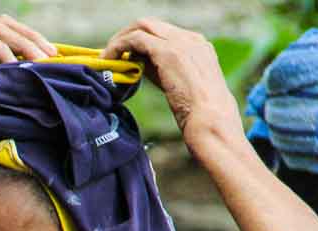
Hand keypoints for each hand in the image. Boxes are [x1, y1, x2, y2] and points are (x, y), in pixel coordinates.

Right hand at [0, 16, 56, 110]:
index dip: (27, 41)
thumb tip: (1, 85)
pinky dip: (2, 51)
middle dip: (33, 39)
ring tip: (41, 60)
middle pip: (7, 25)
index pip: (3, 31)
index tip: (46, 57)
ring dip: (24, 43)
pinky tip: (15, 65)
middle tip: (54, 56)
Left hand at [101, 19, 240, 142]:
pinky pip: (135, 39)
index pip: (162, 32)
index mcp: (197, 44)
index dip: (140, 40)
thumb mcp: (178, 84)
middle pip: (150, 24)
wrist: (211, 120)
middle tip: (111, 52)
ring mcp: (180, 43)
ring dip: (120, 39)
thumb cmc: (198, 112)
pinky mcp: (168, 52)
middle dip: (126, 35)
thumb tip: (135, 61)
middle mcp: (190, 38)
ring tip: (107, 56)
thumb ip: (159, 69)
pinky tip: (109, 59)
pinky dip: (118, 46)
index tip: (124, 54)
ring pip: (141, 27)